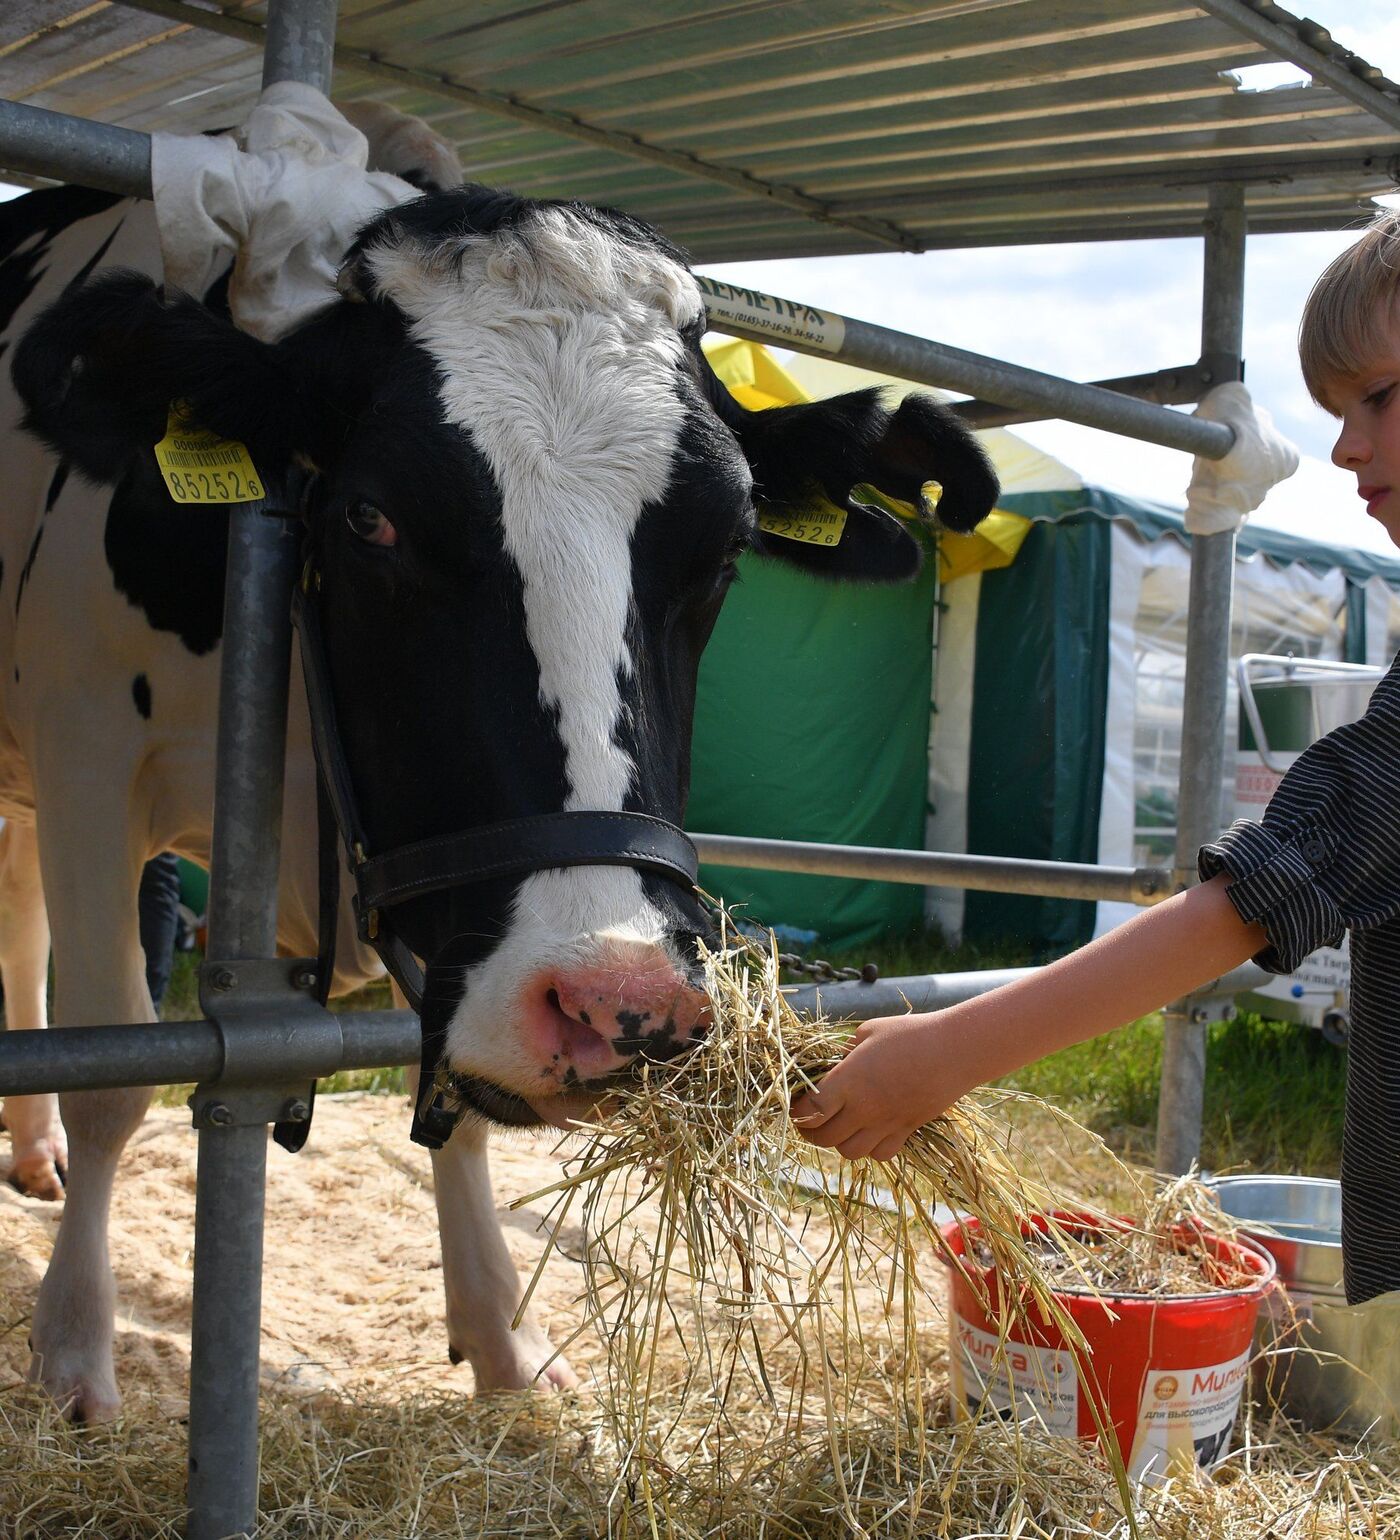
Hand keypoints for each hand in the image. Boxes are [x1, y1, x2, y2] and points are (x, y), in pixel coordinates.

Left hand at [790, 1011, 972, 1161]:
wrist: (955, 1051)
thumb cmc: (910, 1034)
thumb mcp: (869, 1032)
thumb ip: (845, 1051)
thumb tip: (834, 1063)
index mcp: (849, 1080)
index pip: (810, 1110)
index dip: (797, 1112)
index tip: (797, 1104)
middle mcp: (864, 1108)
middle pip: (825, 1137)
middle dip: (811, 1131)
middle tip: (810, 1120)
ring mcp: (886, 1123)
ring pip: (850, 1152)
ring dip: (839, 1142)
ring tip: (839, 1126)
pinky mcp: (906, 1131)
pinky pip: (880, 1154)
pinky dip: (870, 1149)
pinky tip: (870, 1131)